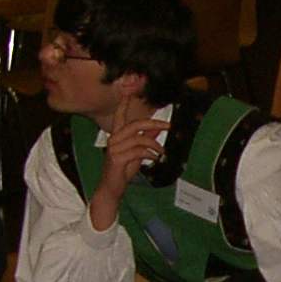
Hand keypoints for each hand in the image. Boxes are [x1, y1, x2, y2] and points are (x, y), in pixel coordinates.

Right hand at [88, 110, 168, 230]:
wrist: (112, 189)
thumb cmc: (122, 171)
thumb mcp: (137, 153)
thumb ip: (145, 140)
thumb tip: (156, 129)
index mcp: (117, 136)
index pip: (120, 116)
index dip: (124, 104)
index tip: (129, 92)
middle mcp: (114, 140)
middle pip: (135, 125)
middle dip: (153, 124)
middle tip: (168, 126)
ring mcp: (114, 149)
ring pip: (139, 138)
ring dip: (154, 144)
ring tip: (161, 151)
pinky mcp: (117, 159)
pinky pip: (138, 151)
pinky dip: (150, 154)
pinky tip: (154, 158)